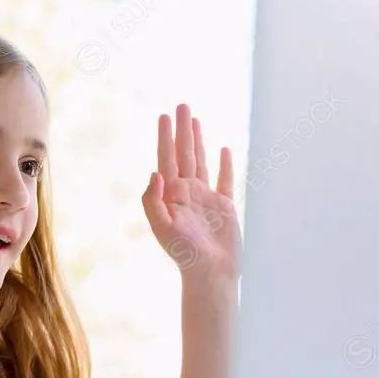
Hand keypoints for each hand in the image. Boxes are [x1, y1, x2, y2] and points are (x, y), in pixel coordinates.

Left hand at [142, 103, 241, 281]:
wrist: (210, 273)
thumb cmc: (185, 254)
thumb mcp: (162, 227)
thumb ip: (153, 200)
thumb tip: (154, 173)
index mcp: (171, 195)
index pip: (166, 159)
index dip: (165, 137)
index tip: (164, 116)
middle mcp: (186, 193)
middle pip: (184, 154)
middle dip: (182, 130)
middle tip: (181, 105)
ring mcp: (205, 198)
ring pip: (201, 161)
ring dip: (198, 140)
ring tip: (195, 119)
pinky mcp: (223, 205)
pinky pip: (224, 179)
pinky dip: (225, 163)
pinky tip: (223, 149)